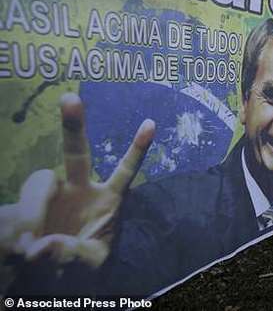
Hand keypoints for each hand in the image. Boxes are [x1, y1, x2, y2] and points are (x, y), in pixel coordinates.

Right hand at [0, 93, 154, 267]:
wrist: (51, 279)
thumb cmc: (82, 268)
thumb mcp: (90, 265)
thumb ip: (74, 256)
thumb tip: (42, 245)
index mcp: (107, 201)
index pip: (125, 171)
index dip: (137, 149)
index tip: (152, 124)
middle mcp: (79, 190)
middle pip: (77, 152)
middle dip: (74, 124)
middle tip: (70, 98)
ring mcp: (50, 197)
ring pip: (40, 181)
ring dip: (33, 210)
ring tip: (32, 246)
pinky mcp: (24, 208)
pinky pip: (16, 208)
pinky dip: (19, 225)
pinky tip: (22, 248)